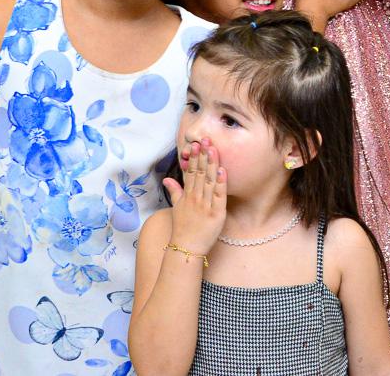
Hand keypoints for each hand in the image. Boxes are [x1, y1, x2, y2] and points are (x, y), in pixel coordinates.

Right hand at [162, 139, 225, 257]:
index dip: (193, 158)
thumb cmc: (182, 228)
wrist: (186, 248)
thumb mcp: (176, 207)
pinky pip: (219, 196)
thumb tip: (167, 178)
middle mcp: (195, 198)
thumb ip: (174, 191)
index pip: (190, 173)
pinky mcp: (216, 214)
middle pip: (200, 173)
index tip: (195, 144)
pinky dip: (221, 183)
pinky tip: (223, 171)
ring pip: (209, 181)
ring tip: (214, 149)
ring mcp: (206, 205)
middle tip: (205, 139)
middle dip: (203, 156)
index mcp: (187, 195)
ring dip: (212, 164)